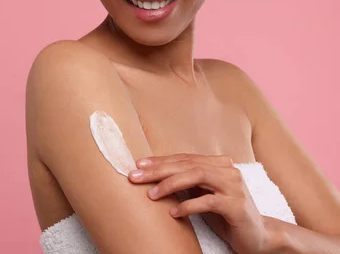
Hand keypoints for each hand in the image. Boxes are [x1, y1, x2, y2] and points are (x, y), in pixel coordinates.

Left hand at [127, 153, 274, 253]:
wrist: (259, 236)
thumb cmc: (225, 214)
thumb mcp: (203, 194)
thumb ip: (186, 183)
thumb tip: (153, 176)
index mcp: (218, 164)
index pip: (184, 158)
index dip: (160, 161)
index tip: (138, 165)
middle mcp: (227, 170)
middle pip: (187, 164)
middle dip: (158, 170)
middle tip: (135, 177)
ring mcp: (234, 186)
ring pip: (197, 176)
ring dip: (170, 184)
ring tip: (151, 194)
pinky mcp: (237, 206)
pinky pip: (209, 201)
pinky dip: (188, 205)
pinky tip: (173, 212)